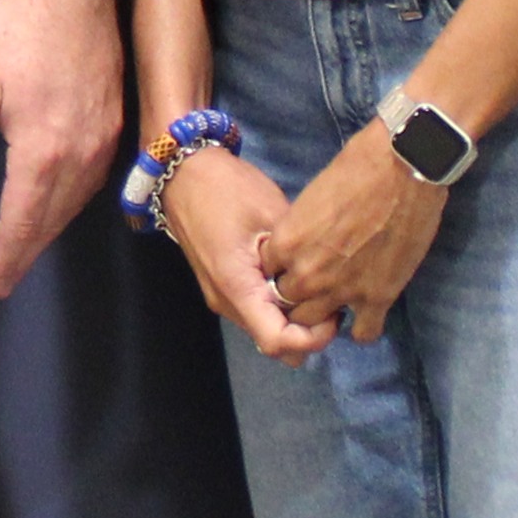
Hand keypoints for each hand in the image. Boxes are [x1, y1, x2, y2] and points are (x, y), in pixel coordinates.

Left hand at [0, 0, 123, 297]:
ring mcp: (104, 140)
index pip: (23, 220)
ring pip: (76, 202)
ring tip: (26, 247)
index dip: (8, 255)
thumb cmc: (16, 32)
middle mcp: (81, 155)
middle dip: (28, 251)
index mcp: (43, 151)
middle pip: (53, 219)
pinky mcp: (115, 122)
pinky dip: (71, 202)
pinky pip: (92, 180)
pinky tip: (57, 201)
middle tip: (7, 278)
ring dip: (50, 228)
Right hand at [156, 150, 321, 359]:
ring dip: (292, 320)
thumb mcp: (272, 215)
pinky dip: (278, 308)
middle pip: (272, 345)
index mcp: (237, 287)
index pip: (278, 342)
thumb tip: (326, 279)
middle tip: (332, 303)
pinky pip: (255, 311)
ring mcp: (220, 295)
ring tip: (316, 287)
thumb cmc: (228, 188)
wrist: (183, 172)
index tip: (335, 313)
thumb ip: (297, 255)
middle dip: (307, 335)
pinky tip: (294, 280)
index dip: (312, 339)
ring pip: (264, 330)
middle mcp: (226, 302)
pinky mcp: (222, 285)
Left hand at [263, 124, 449, 343]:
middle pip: (287, 302)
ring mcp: (341, 291)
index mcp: (286, 244)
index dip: (282, 269)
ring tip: (339, 301)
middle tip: (319, 282)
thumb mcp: (311, 197)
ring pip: (316, 324)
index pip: (267, 273)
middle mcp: (307, 274)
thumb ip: (300, 230)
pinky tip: (368, 312)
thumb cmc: (356, 169)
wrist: (403, 168)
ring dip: (326, 314)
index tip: (295, 264)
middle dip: (299, 294)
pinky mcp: (378, 299)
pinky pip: (363, 334)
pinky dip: (364, 326)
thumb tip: (303, 243)